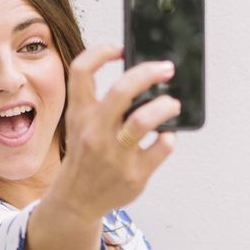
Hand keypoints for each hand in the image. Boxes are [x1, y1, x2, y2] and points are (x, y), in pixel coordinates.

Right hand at [22, 48, 177, 249]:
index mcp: (79, 114)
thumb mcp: (79, 124)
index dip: (101, 52)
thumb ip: (99, 101)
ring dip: (165, 106)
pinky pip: (161, 148)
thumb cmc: (84, 155)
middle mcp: (94, 132)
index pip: (82, 71)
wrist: (76, 200)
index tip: (120, 48)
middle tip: (166, 68)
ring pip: (144, 120)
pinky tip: (166, 136)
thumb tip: (140, 76)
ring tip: (173, 104)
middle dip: (148, 73)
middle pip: (122, 90)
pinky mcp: (134, 174)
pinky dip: (169, 138)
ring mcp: (114, 154)